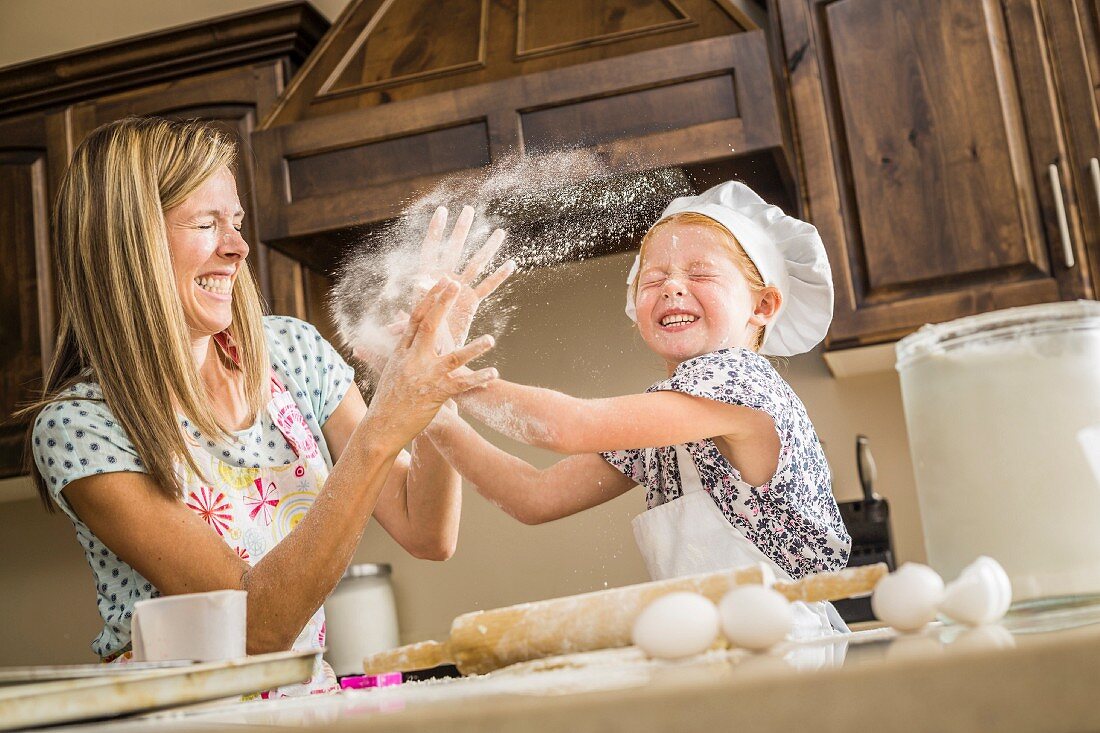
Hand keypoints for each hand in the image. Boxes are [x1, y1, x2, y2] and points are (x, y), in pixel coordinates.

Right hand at [365, 278, 497, 452]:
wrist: (381, 428)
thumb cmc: (386, 401)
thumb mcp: (385, 371)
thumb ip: (381, 352)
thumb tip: (369, 339)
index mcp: (401, 353)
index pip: (415, 319)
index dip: (429, 299)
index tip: (441, 282)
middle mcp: (413, 361)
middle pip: (430, 327)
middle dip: (444, 304)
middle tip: (457, 285)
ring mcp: (425, 377)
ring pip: (452, 358)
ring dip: (473, 349)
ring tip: (491, 340)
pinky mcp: (436, 394)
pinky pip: (460, 385)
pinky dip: (477, 379)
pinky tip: (494, 373)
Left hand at [418, 205, 515, 345]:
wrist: (432, 352)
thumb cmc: (416, 337)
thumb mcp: (412, 323)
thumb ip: (408, 314)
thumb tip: (406, 304)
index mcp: (427, 280)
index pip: (431, 250)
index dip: (436, 230)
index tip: (443, 210)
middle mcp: (444, 280)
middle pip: (455, 250)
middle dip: (462, 230)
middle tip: (470, 210)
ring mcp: (459, 289)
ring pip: (476, 264)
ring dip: (487, 248)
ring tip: (499, 232)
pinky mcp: (471, 302)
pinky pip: (487, 287)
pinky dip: (499, 277)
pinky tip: (511, 264)